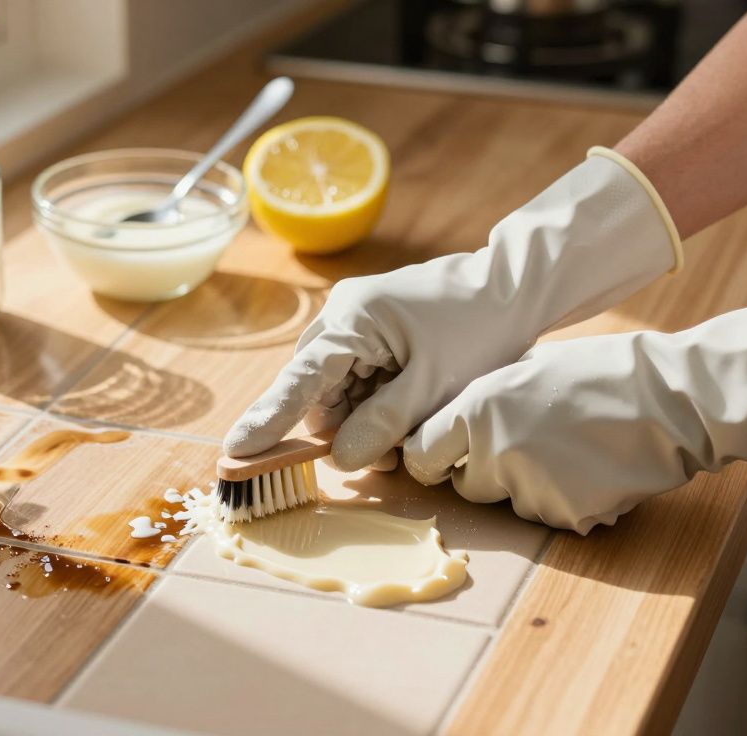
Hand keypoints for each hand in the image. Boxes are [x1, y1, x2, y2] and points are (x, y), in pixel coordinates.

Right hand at [224, 149, 681, 470]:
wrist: (512, 286)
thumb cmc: (480, 329)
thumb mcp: (435, 386)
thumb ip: (383, 424)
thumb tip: (339, 458)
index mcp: (352, 320)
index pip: (299, 381)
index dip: (268, 421)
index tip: (235, 451)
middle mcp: (341, 315)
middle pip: (317, 392)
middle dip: (345, 429)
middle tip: (392, 454)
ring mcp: (354, 319)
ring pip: (337, 391)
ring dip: (363, 420)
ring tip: (409, 429)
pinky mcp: (371, 328)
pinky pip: (355, 378)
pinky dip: (374, 402)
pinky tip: (406, 409)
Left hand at [403, 284, 746, 533]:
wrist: (671, 399)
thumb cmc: (599, 372)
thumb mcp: (526, 367)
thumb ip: (481, 399)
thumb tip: (448, 421)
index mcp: (477, 409)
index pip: (421, 454)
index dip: (432, 458)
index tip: (444, 457)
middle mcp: (495, 452)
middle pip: (464, 486)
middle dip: (483, 473)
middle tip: (524, 445)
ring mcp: (531, 488)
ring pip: (509, 502)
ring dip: (527, 485)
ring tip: (570, 447)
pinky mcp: (566, 515)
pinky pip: (550, 516)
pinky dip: (566, 499)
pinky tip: (593, 467)